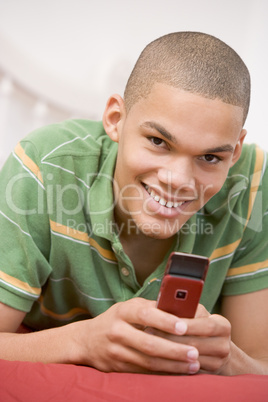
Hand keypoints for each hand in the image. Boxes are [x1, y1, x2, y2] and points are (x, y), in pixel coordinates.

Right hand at [74, 297, 199, 373]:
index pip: (146, 315)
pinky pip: (144, 373)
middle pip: (149, 344)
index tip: (184, 326)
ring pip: (148, 362)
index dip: (165, 321)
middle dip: (175, 350)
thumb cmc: (116, 319)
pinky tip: (179, 372)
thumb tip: (181, 308)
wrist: (87, 340)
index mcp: (123, 312)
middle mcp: (118, 331)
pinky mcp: (119, 368)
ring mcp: (117, 352)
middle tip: (195, 352)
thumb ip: (151, 308)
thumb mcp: (129, 307)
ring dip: (173, 365)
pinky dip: (163, 373)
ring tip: (193, 364)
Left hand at [147, 304, 231, 374]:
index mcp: (223, 326)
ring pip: (188, 360)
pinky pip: (186, 372)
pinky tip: (154, 356)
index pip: (206, 325)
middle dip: (170, 338)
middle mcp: (223, 346)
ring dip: (166, 352)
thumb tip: (166, 304)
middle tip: (148, 331)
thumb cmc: (199, 323)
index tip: (167, 321)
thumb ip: (188, 308)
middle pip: (195, 344)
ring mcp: (217, 364)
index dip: (187, 325)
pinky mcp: (206, 376)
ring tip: (148, 343)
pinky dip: (169, 364)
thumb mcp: (198, 313)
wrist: (216, 348)